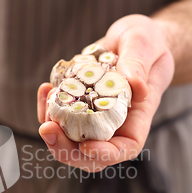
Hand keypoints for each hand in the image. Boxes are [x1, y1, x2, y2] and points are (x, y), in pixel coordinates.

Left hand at [38, 14, 174, 171]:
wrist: (131, 38)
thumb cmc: (146, 41)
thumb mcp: (144, 43)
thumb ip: (139, 63)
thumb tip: (137, 88)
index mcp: (136, 117)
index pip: (124, 148)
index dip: (105, 154)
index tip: (86, 146)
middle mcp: (112, 123)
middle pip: (89, 152)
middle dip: (65, 149)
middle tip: (47, 128)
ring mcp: (91, 116)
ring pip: (69, 139)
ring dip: (52, 129)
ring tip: (46, 99)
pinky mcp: (76, 105)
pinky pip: (58, 117)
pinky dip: (47, 107)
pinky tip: (45, 88)